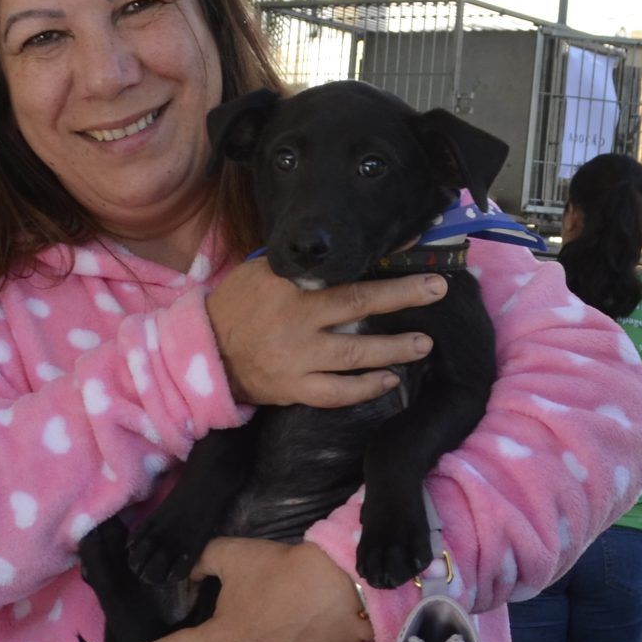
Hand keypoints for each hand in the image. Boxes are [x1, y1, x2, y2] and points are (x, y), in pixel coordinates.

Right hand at [205, 260, 445, 407]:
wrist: (203, 351)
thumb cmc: (236, 307)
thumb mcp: (260, 274)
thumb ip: (299, 269)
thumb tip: (344, 255)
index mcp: (287, 285)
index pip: (340, 268)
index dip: (379, 261)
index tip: (414, 249)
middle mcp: (295, 319)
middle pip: (357, 304)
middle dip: (401, 295)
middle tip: (438, 289)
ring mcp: (296, 357)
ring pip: (354, 354)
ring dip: (393, 349)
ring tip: (423, 344)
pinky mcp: (294, 388)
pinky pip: (337, 392)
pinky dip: (365, 387)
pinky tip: (389, 380)